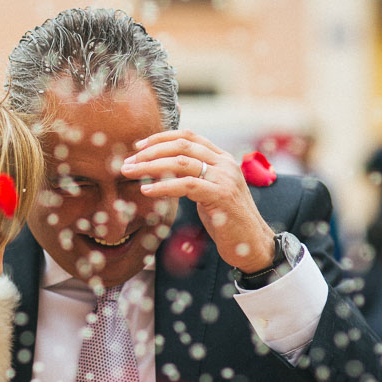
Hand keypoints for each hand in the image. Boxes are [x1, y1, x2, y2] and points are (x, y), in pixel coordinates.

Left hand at [121, 129, 274, 271]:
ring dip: (150, 166)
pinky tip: (146, 191)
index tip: (139, 146)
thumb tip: (163, 171)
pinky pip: (186, 185)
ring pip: (181, 162)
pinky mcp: (221, 196)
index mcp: (222, 159)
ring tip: (129, 173)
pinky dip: (163, 186)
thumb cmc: (227, 221)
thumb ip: (192, 178)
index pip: (189, 137)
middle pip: (182, 146)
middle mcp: (225, 163)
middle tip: (127, 162)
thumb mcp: (208, 193)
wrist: (253, 245)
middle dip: (150, 151)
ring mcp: (225, 178)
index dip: (161, 138)